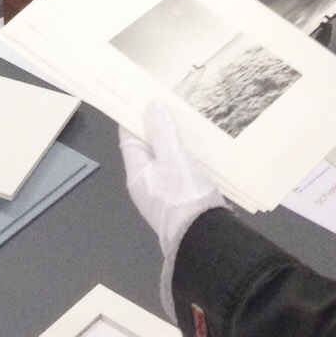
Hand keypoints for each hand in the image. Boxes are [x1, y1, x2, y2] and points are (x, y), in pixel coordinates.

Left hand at [119, 101, 224, 320]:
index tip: (142, 96)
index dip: (133, 116)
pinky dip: (187, 157)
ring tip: (187, 121)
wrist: (207, 241)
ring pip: (166, 160)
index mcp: (138, 174)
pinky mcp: (184, 201)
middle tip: (170, 103)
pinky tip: (201, 148)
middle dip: (157, 127)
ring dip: (174, 142)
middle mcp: (147, 185)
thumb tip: (150, 108)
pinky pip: (180, 172)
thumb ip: (162, 132)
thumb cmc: (184, 196)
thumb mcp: (173, 158)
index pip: (129, 137)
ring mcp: (165, 195)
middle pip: (148, 148)